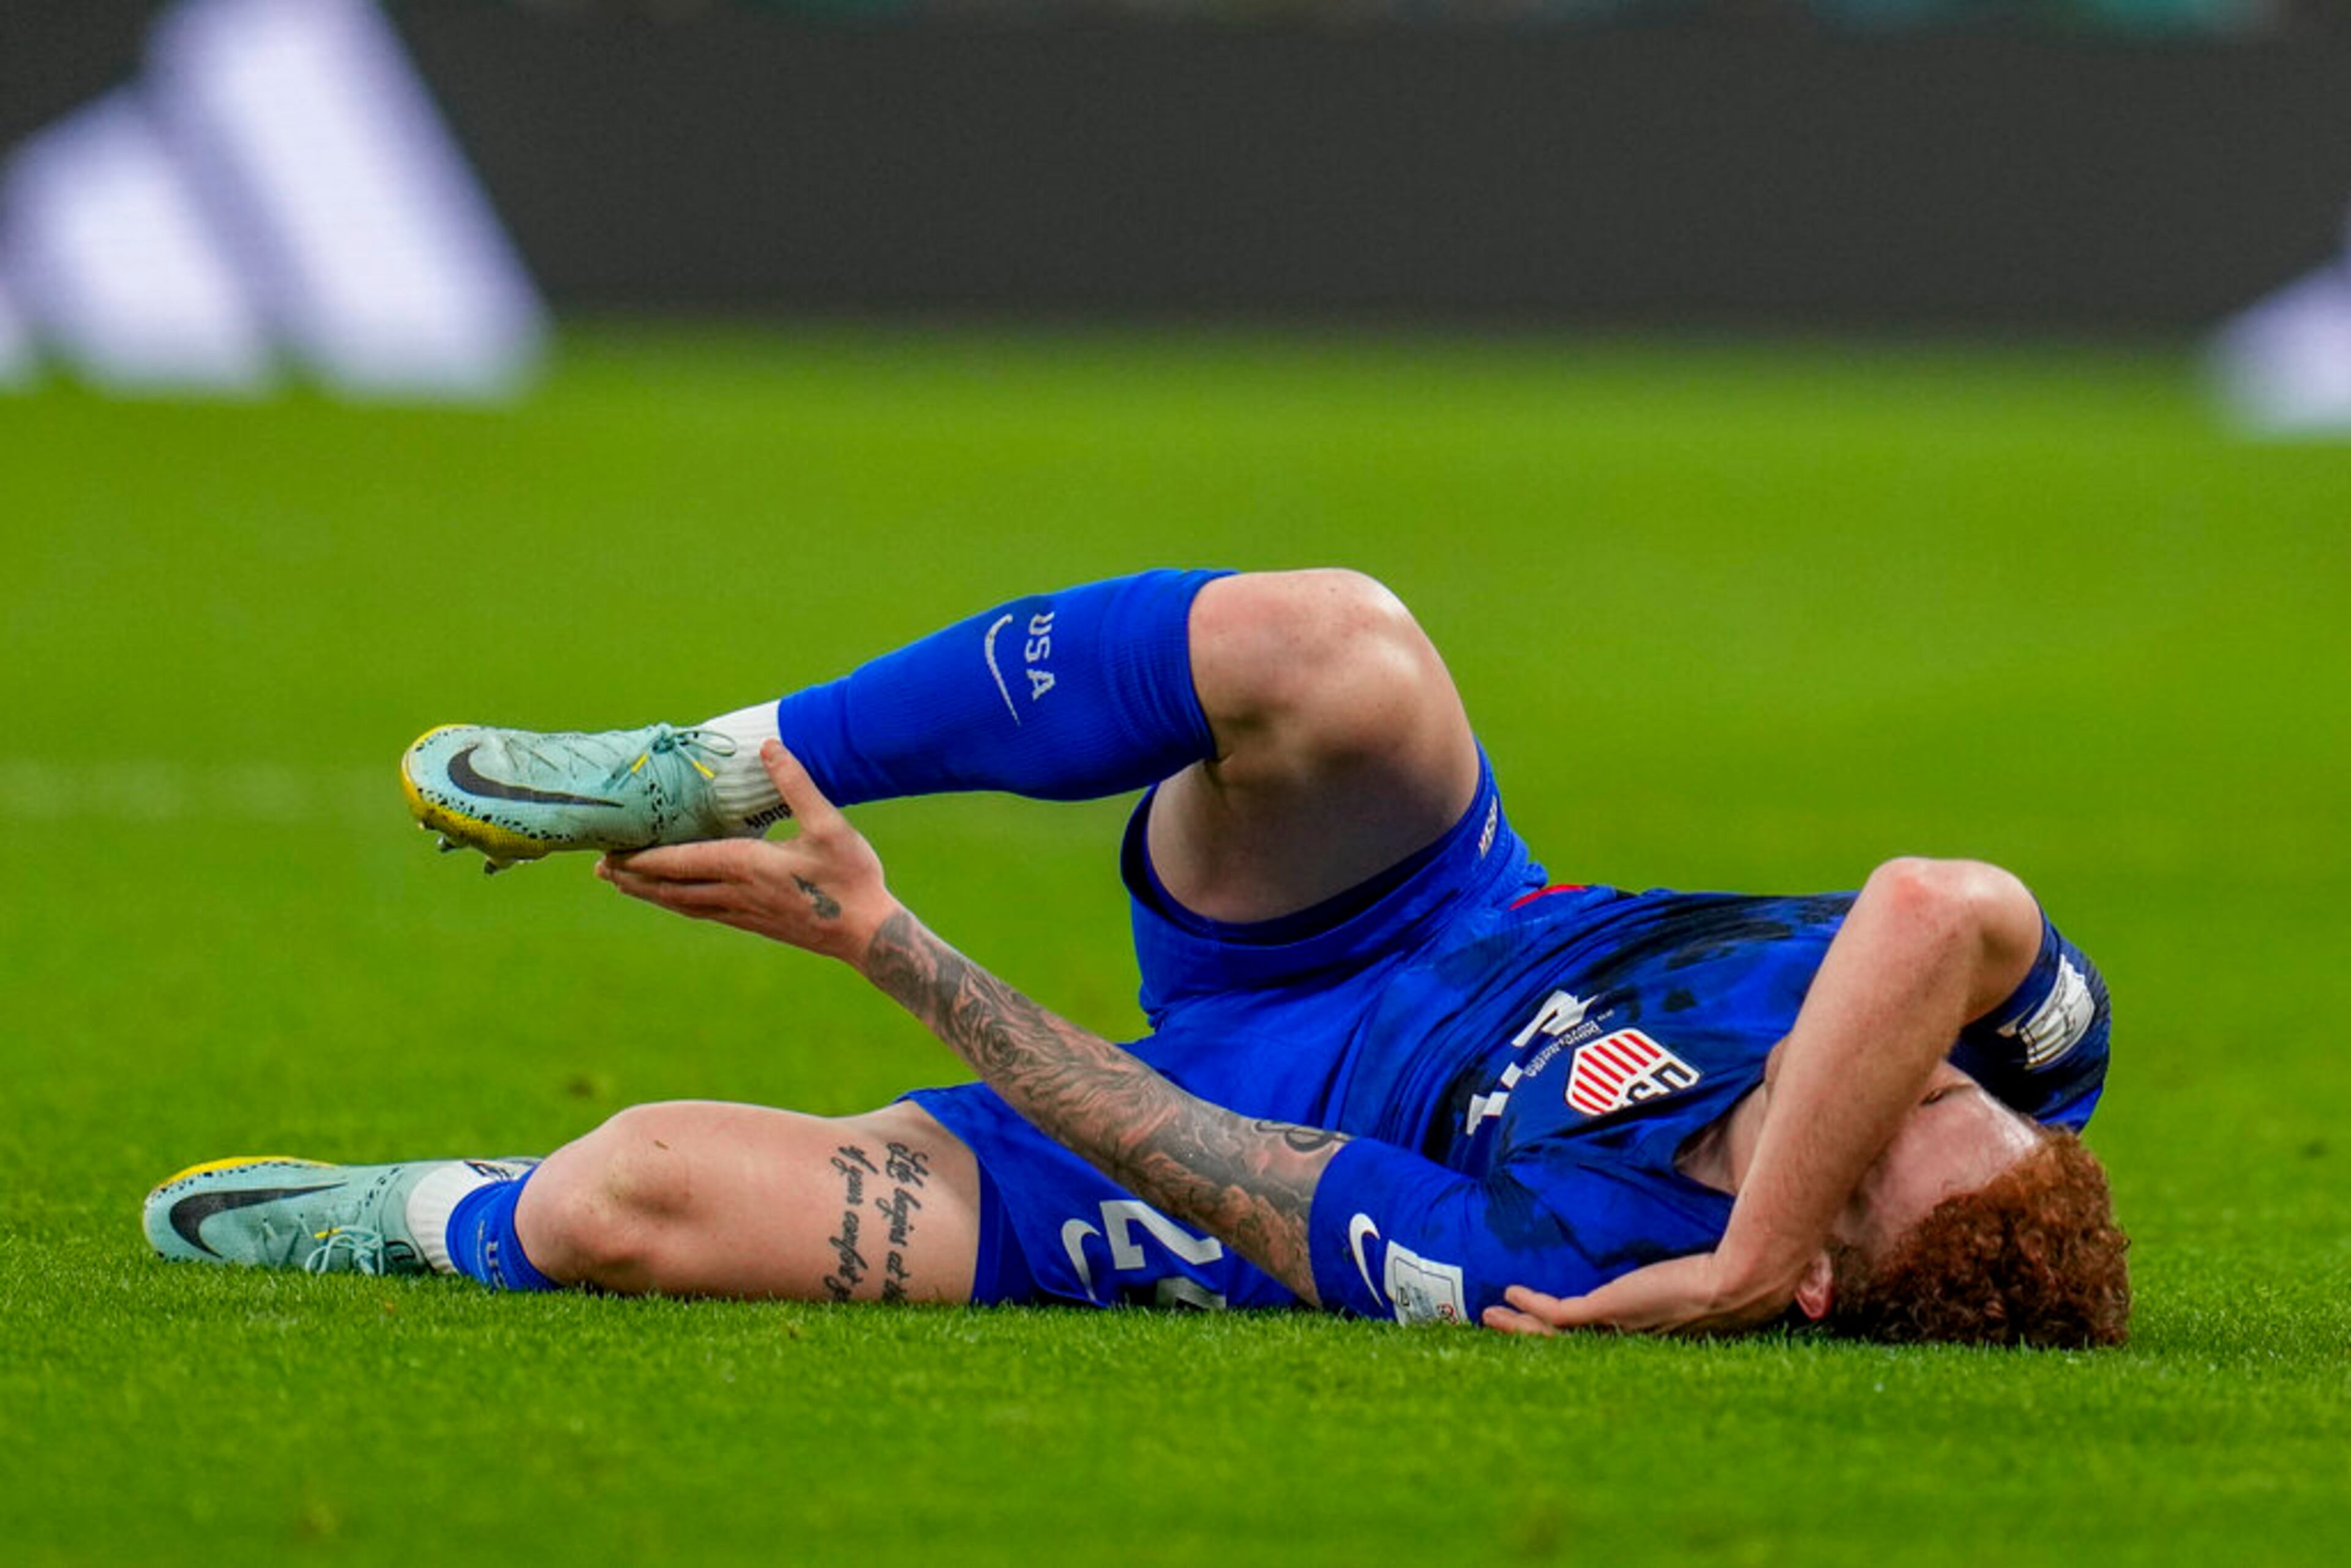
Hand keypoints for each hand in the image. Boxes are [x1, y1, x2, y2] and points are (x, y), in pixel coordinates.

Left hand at [598, 741, 894, 964]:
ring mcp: (743, 913)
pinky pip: (702, 912)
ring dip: (649, 893)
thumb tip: (769, 747)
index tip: (612, 853)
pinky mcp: (754, 924)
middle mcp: (736, 893)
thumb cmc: (851, 878)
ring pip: (682, 903)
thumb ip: (796, 785)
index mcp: (748, 866)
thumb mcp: (829, 825)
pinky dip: (676, 903)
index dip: (643, 859)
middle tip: (599, 868)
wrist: (868, 934)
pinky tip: (673, 900)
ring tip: (621, 884)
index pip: (682, 862)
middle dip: (633, 877)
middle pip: (670, 887)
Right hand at [1481, 1250, 1808, 1338]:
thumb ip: (1737, 1249)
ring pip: (1558, 1336)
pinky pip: (1558, 1315)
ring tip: (1492, 1319)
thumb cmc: (1745, 1265)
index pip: (1616, 1338)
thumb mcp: (1731, 1263)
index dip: (1589, 1336)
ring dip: (1523, 1329)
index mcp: (1662, 1330)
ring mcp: (1622, 1325)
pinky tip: (1508, 1298)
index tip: (1568, 1328)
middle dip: (1539, 1339)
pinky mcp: (1610, 1309)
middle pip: (1576, 1346)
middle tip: (1508, 1331)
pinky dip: (1530, 1309)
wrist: (1745, 1277)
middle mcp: (1638, 1336)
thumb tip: (1761, 1234)